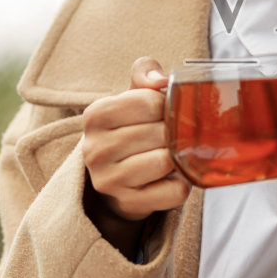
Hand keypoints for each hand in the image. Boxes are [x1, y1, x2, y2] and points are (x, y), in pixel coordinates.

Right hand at [79, 57, 189, 252]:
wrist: (116, 180)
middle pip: (160, 132)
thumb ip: (145, 74)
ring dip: (176, 158)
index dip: (166, 106)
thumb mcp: (131, 96)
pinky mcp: (128, 203)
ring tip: (167, 156)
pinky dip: (181, 184)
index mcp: (96, 115)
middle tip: (167, 137)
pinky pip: (175, 191)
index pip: (150, 102)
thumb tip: (160, 80)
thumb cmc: (129, 129)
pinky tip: (168, 179)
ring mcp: (109, 180)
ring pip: (166, 161)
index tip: (162, 113)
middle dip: (173, 133)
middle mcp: (95, 149)